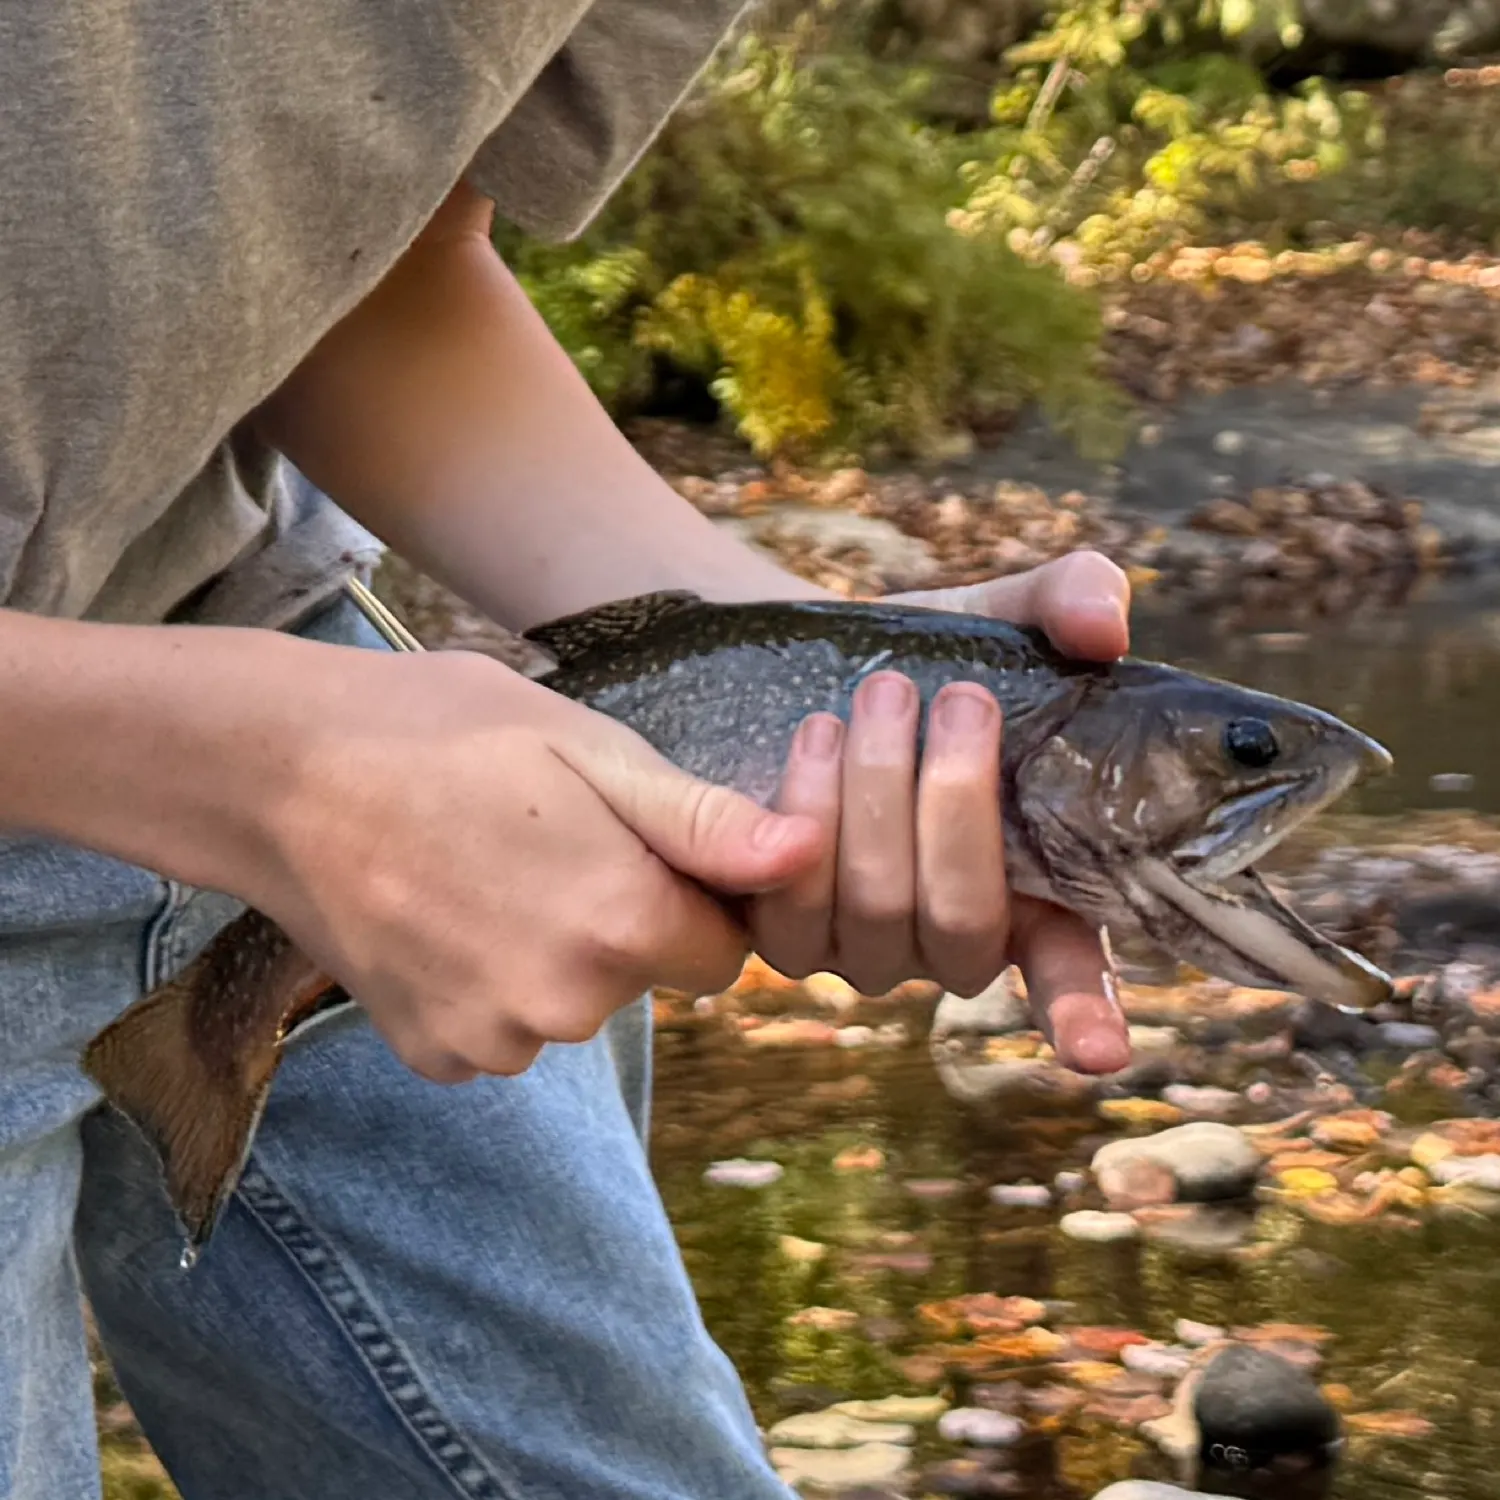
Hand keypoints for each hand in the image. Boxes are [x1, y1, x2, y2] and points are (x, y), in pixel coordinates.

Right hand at [255, 648, 823, 1082]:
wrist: (281, 771)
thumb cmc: (445, 734)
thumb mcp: (588, 750)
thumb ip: (704, 823)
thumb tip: (810, 856)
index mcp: (621, 924)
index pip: (723, 952)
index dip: (690, 895)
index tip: (630, 843)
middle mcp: (565, 1006)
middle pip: (645, 978)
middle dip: (620, 921)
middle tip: (541, 837)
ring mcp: (493, 1041)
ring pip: (574, 1004)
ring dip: (553, 953)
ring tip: (484, 866)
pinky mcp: (435, 1055)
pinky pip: (505, 1028)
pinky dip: (489, 982)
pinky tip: (444, 913)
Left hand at [748, 550, 1132, 1074]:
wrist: (811, 666)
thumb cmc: (932, 657)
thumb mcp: (1001, 616)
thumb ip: (1068, 601)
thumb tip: (1106, 626)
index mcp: (1035, 891)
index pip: (1070, 972)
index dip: (1085, 1012)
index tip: (1103, 1052)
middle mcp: (951, 937)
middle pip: (963, 923)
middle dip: (959, 807)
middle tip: (957, 698)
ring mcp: (866, 947)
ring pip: (876, 914)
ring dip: (877, 801)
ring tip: (874, 701)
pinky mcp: (785, 934)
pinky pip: (788, 911)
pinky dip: (804, 822)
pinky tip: (813, 738)